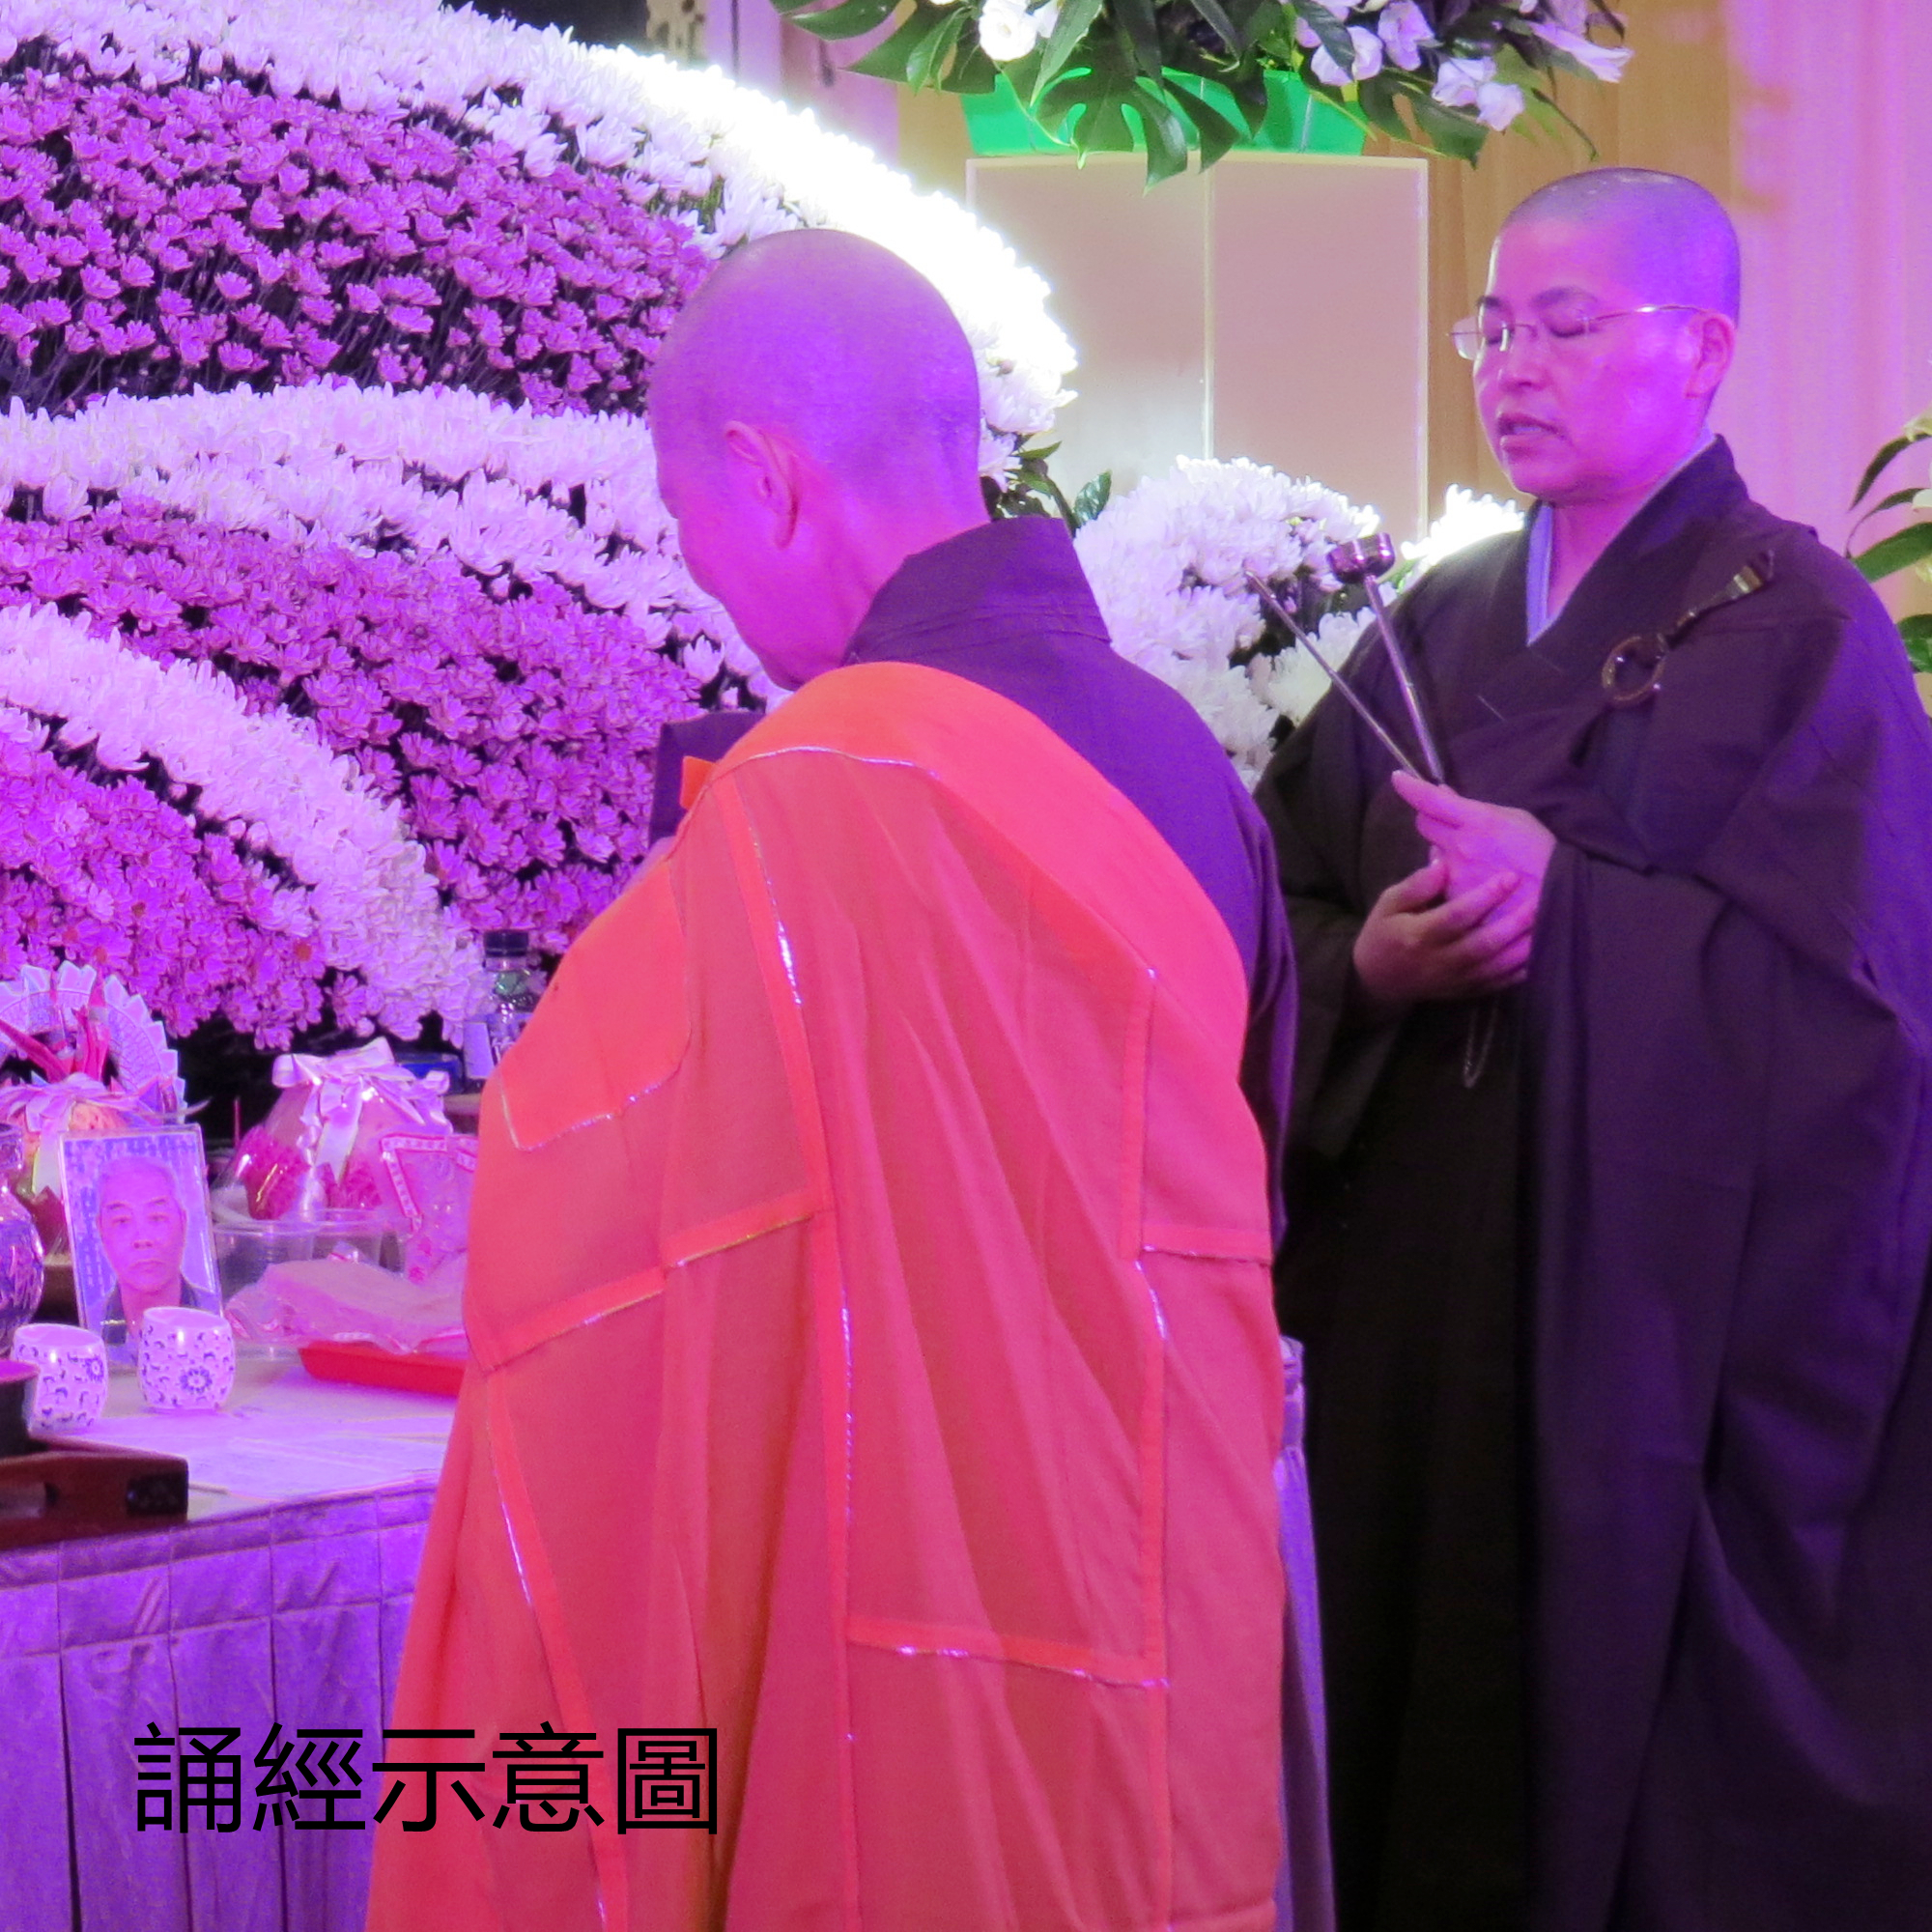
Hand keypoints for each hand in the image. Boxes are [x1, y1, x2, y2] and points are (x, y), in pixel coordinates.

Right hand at [1351, 859, 1537, 1012]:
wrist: (1379, 981)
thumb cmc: (1384, 934)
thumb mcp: (1387, 904)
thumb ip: (1415, 885)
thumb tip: (1443, 863)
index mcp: (1418, 936)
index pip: (1456, 916)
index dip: (1485, 897)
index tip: (1510, 876)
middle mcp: (1440, 961)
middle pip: (1485, 943)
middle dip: (1516, 921)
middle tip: (1542, 897)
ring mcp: (1456, 980)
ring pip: (1498, 965)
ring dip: (1526, 945)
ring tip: (1549, 920)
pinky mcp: (1467, 991)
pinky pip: (1500, 983)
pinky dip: (1522, 969)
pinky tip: (1540, 949)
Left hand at [1390, 771, 1555, 909]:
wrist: (1558, 899)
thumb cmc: (1543, 853)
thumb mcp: (1515, 819)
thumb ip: (1476, 809)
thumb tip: (1444, 794)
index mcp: (1478, 822)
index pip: (1431, 799)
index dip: (1410, 787)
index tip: (1399, 779)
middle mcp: (1459, 847)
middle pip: (1424, 825)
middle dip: (1433, 822)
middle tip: (1453, 829)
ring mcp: (1454, 876)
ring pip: (1431, 856)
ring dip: (1444, 854)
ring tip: (1474, 864)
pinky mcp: (1454, 901)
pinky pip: (1441, 883)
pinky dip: (1452, 880)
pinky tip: (1473, 885)